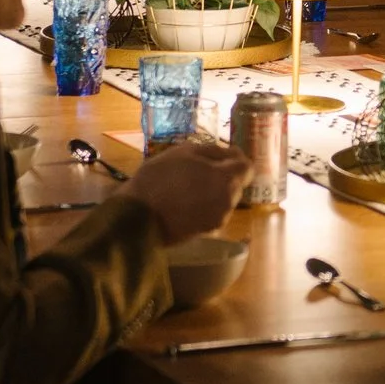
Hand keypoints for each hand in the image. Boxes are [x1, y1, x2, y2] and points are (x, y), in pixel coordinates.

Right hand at [122, 138, 250, 242]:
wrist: (137, 217)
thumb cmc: (159, 178)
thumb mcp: (184, 152)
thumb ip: (213, 151)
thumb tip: (231, 155)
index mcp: (227, 180)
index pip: (247, 167)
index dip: (235, 159)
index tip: (219, 155)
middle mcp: (229, 202)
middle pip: (236, 184)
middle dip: (223, 175)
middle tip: (197, 169)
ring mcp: (219, 219)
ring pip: (225, 199)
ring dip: (214, 191)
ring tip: (188, 185)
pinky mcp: (207, 232)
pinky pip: (213, 212)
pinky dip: (205, 204)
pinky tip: (184, 200)